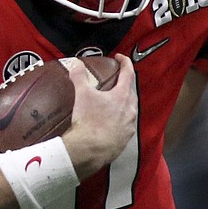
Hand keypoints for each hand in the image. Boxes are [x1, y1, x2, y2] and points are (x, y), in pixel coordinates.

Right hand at [64, 54, 137, 179]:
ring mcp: (130, 126)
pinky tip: (111, 121)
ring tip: (113, 100)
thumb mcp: (82, 94)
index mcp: (123, 96)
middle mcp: (131, 110)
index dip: (125, 62)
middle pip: (131, 91)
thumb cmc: (89, 121)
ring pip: (131, 109)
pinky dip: (120, 119)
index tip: (120, 58)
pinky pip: (126, 124)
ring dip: (124, 102)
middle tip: (116, 79)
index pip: (128, 73)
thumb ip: (79, 76)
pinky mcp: (126, 139)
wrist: (90, 150)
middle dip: (125, 83)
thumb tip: (76, 64)